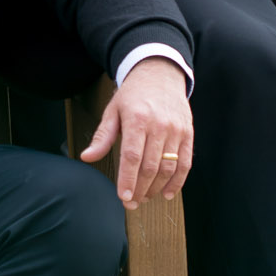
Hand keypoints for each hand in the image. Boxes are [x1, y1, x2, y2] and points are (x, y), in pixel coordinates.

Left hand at [79, 60, 192, 206]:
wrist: (160, 73)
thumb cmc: (133, 94)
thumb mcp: (113, 110)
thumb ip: (102, 136)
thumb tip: (87, 157)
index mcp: (137, 119)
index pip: (132, 156)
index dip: (128, 180)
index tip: (123, 197)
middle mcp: (159, 125)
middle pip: (150, 166)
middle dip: (140, 189)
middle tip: (131, 203)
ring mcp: (176, 130)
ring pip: (168, 167)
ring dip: (156, 188)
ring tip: (145, 197)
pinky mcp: (188, 133)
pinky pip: (185, 162)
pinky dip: (177, 181)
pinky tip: (166, 193)